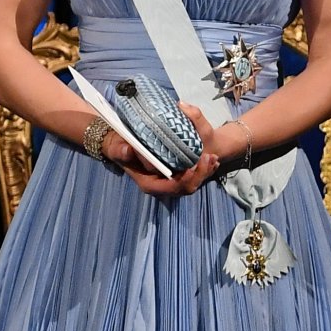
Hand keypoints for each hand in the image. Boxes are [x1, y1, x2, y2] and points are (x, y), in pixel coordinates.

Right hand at [101, 119, 219, 196]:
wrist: (122, 143)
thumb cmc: (119, 145)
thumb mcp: (117, 147)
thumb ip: (120, 150)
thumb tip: (128, 151)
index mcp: (149, 183)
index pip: (172, 188)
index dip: (185, 180)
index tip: (193, 166)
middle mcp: (162, 185)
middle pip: (186, 187)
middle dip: (200, 175)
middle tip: (210, 158)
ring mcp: (170, 180)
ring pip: (192, 182)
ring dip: (205, 171)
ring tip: (213, 158)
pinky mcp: (176, 173)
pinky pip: (193, 174)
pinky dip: (204, 168)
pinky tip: (212, 159)